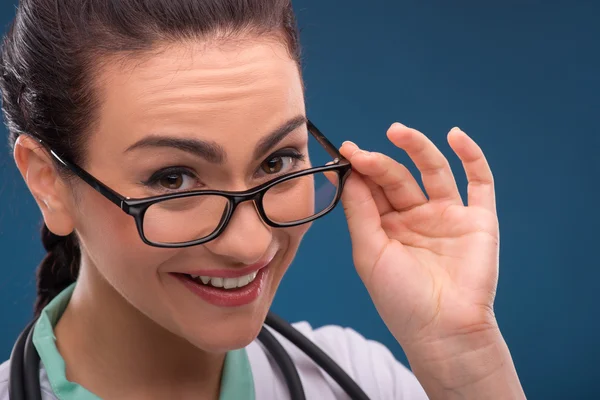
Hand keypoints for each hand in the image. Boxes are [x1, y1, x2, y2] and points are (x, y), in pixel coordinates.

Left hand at [339, 123, 499, 348]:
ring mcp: (447, 216)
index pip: (372, 188)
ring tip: (397, 132)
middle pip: (397, 177)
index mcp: (387, 227)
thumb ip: (360, 212)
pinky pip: (479, 182)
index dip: (360, 170)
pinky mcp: (478, 219)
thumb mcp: (369, 253)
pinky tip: (455, 136)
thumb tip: (349, 174)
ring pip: (433, 171)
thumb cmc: (400, 299)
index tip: (345, 152)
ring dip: (416, 148)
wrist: (442, 330)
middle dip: (378, 163)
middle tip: (360, 153)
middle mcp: (416, 217)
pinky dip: (471, 157)